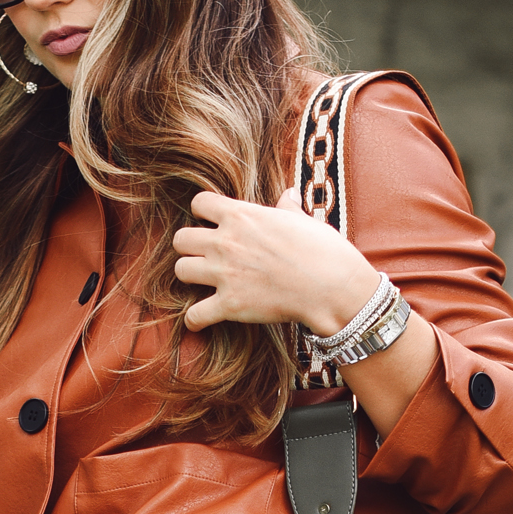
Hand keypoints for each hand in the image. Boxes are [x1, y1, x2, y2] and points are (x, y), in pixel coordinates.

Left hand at [172, 187, 380, 338]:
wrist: (332, 286)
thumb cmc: (323, 250)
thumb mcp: (304, 220)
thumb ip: (287, 208)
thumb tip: (289, 194)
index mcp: (241, 215)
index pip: (199, 203)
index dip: (203, 213)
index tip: (212, 223)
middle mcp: (226, 242)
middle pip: (180, 239)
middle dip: (189, 247)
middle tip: (204, 256)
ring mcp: (225, 274)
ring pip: (180, 271)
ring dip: (190, 277)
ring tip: (203, 283)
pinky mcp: (230, 305)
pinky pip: (194, 315)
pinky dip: (195, 320)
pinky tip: (201, 320)